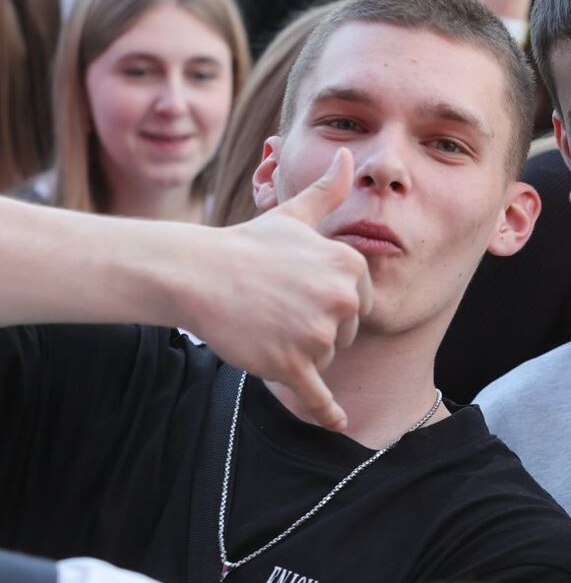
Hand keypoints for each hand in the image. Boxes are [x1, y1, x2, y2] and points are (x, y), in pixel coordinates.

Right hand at [182, 149, 370, 429]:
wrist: (199, 273)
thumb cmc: (249, 243)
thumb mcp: (295, 215)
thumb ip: (329, 190)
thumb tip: (349, 157)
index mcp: (351, 265)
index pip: (360, 302)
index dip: (331, 302)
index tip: (300, 291)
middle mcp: (342, 299)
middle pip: (345, 333)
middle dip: (317, 328)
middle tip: (279, 308)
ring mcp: (318, 334)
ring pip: (325, 358)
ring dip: (301, 351)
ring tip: (268, 324)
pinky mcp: (293, 364)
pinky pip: (319, 395)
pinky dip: (328, 412)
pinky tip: (340, 424)